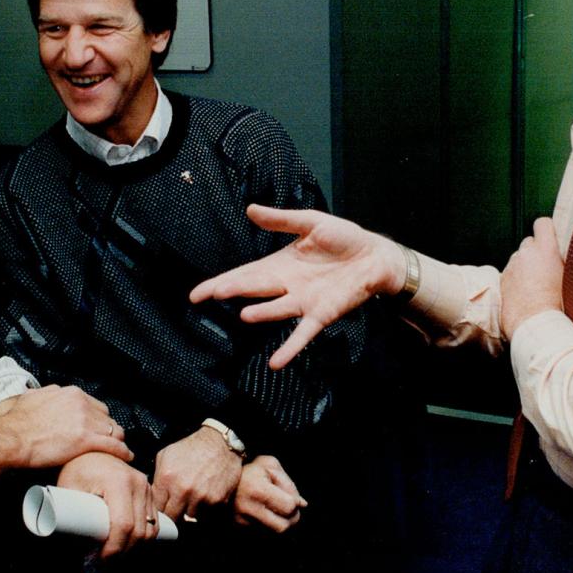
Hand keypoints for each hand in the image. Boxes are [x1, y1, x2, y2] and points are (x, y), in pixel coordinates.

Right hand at [0, 384, 131, 467]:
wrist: (11, 438)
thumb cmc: (16, 423)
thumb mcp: (31, 398)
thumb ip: (45, 395)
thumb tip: (45, 395)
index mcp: (71, 394)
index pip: (96, 405)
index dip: (98, 418)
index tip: (97, 426)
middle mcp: (81, 404)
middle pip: (106, 417)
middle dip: (108, 429)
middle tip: (107, 440)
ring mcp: (85, 421)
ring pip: (113, 430)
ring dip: (117, 441)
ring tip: (118, 449)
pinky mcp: (85, 440)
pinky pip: (113, 445)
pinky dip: (122, 452)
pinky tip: (126, 456)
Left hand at [57, 452, 159, 557]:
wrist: (90, 450)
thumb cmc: (76, 466)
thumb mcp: (69, 487)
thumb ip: (67, 514)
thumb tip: (68, 544)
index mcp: (118, 482)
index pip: (123, 525)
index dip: (114, 548)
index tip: (101, 559)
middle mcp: (137, 482)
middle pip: (139, 530)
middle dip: (124, 552)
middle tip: (105, 561)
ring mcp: (145, 485)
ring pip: (150, 528)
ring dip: (135, 547)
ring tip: (115, 553)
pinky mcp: (148, 490)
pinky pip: (153, 519)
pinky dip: (143, 535)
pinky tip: (128, 542)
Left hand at [151, 427, 242, 520]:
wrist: (219, 443)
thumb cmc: (192, 448)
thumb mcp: (165, 455)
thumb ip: (156, 477)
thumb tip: (151, 494)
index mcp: (167, 478)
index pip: (156, 508)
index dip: (159, 509)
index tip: (163, 507)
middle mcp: (182, 490)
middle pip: (172, 517)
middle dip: (172, 513)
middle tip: (176, 506)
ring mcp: (200, 497)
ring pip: (189, 518)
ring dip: (189, 511)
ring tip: (192, 497)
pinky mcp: (216, 500)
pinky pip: (205, 514)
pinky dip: (204, 508)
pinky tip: (203, 496)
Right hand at [189, 204, 402, 368]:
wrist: (375, 256)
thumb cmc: (344, 238)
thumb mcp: (310, 222)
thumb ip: (280, 221)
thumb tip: (250, 210)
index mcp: (279, 264)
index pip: (244, 274)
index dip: (221, 282)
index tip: (197, 293)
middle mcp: (286, 286)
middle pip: (253, 290)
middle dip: (232, 291)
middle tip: (210, 294)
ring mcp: (302, 302)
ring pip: (277, 309)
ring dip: (262, 313)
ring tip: (245, 314)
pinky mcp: (321, 314)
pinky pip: (303, 333)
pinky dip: (290, 348)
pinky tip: (276, 362)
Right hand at [233, 455, 306, 531]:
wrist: (218, 478)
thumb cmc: (249, 470)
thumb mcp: (269, 466)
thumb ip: (288, 484)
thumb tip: (301, 504)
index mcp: (257, 490)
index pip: (289, 507)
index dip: (295, 504)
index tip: (290, 499)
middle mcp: (247, 509)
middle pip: (283, 528)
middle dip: (291, 520)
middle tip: (288, 511)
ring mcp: (240, 522)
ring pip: (273, 535)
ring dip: (279, 525)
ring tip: (274, 512)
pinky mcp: (236, 530)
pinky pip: (261, 536)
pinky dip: (267, 529)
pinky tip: (263, 517)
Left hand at [500, 217, 564, 339]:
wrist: (534, 323)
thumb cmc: (559, 304)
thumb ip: (570, 263)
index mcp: (546, 249)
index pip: (542, 223)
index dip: (547, 230)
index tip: (553, 240)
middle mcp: (526, 253)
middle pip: (530, 242)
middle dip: (536, 251)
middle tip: (547, 267)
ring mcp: (512, 265)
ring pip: (520, 258)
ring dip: (526, 266)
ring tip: (536, 284)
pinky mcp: (502, 279)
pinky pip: (511, 272)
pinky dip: (517, 279)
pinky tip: (526, 293)